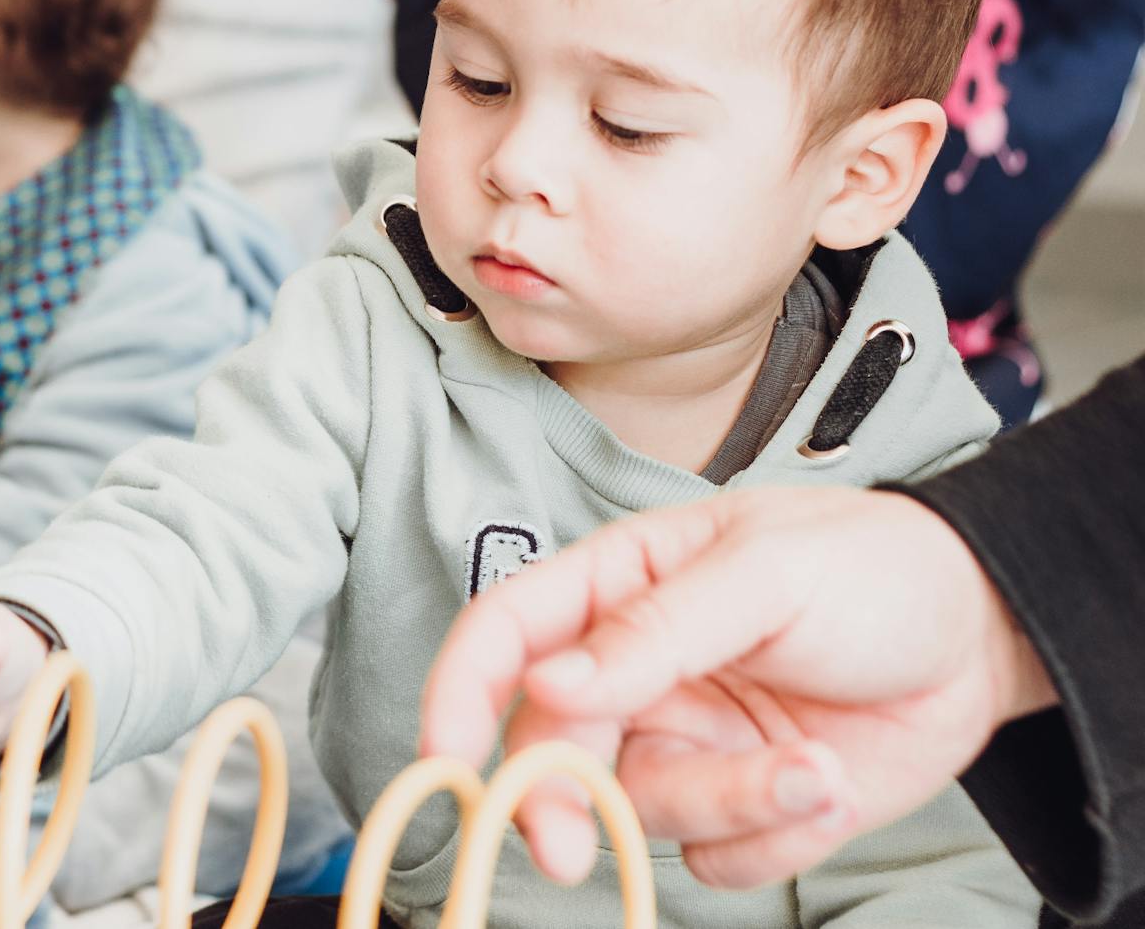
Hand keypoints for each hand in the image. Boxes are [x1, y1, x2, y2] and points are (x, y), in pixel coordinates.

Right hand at [419, 488, 1054, 890]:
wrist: (982, 634)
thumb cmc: (871, 566)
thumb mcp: (765, 573)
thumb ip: (654, 632)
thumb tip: (546, 684)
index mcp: (615, 587)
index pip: (503, 634)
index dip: (456, 695)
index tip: (443, 762)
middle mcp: (632, 672)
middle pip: (548, 748)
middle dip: (562, 803)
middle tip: (571, 853)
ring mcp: (683, 740)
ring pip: (641, 812)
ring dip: (727, 806)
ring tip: (818, 769)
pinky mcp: (739, 803)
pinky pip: (716, 859)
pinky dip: (775, 835)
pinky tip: (832, 779)